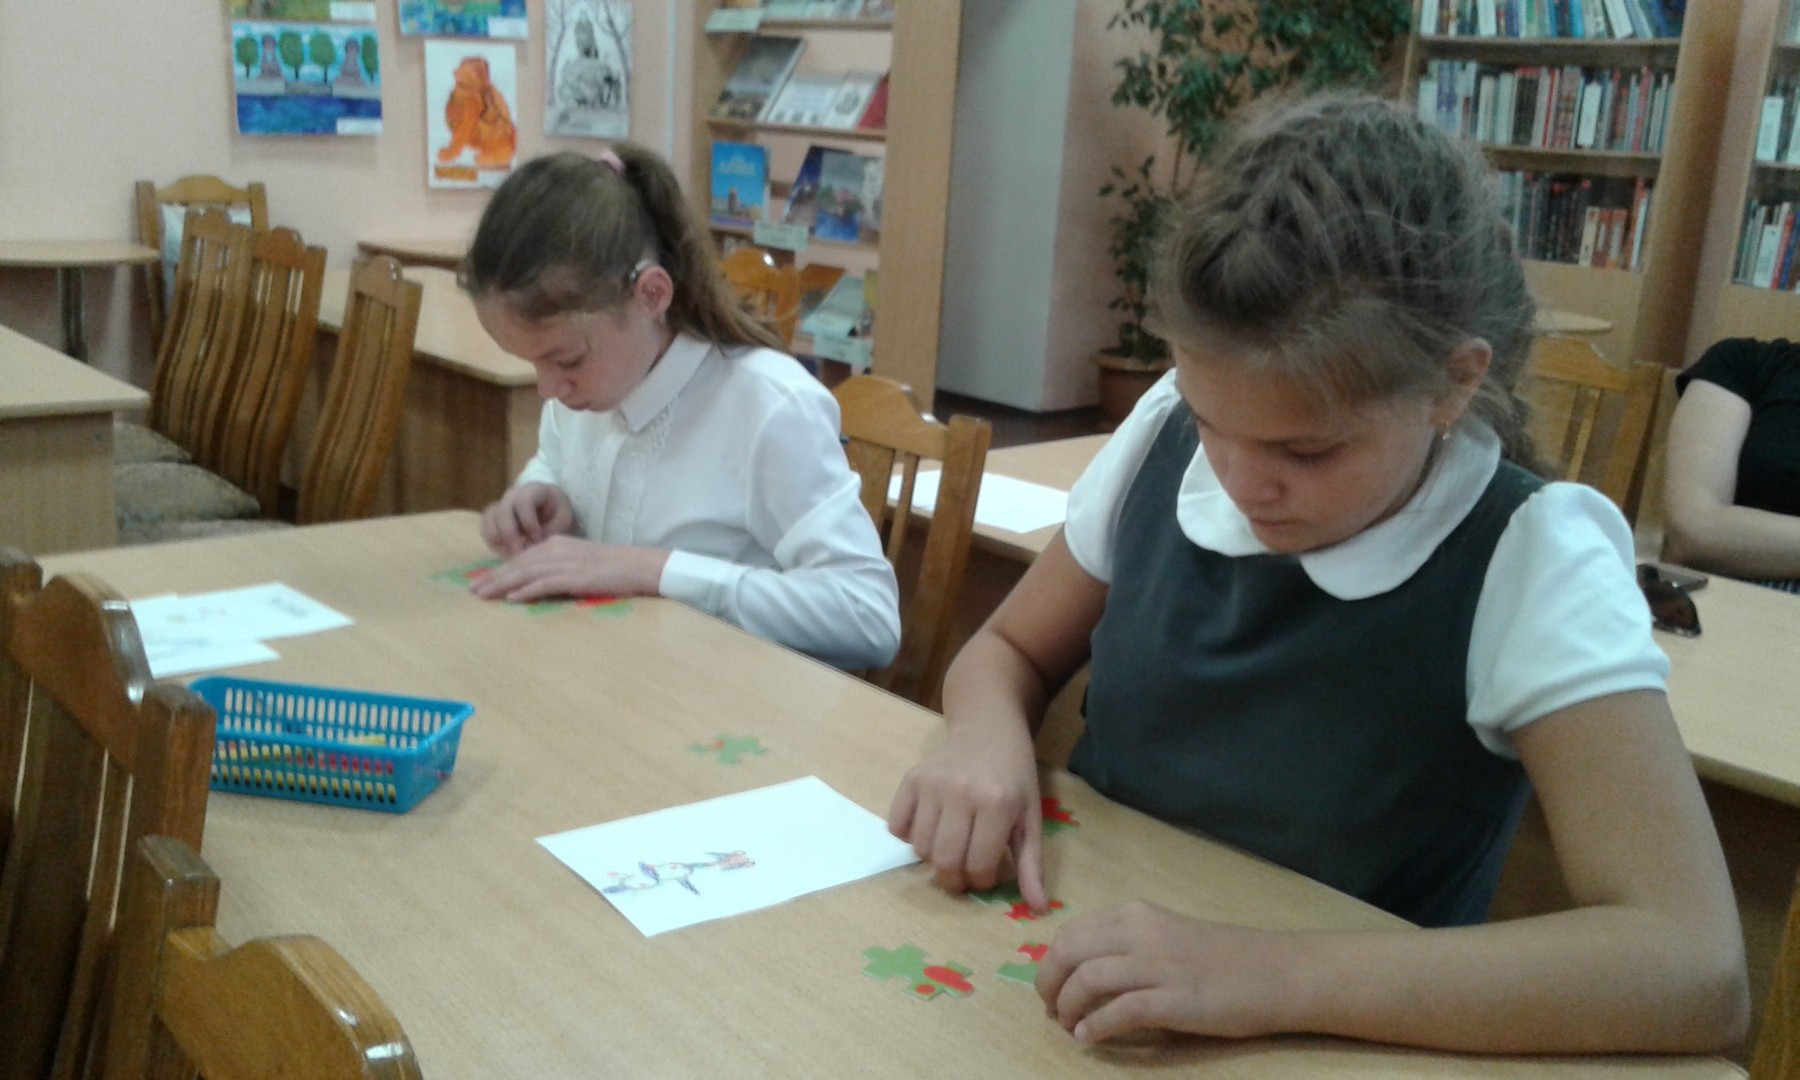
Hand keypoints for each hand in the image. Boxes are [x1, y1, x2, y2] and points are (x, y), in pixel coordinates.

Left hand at [469, 535, 668, 602]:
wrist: (637, 565)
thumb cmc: (612, 567)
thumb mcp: (579, 561)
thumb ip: (557, 567)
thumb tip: (537, 582)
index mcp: (556, 544)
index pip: (521, 557)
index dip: (500, 570)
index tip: (483, 581)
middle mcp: (556, 549)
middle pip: (518, 564)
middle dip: (494, 578)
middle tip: (474, 591)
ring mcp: (565, 563)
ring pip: (526, 573)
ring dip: (503, 585)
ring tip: (484, 595)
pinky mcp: (575, 577)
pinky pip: (545, 583)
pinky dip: (527, 590)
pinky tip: (513, 598)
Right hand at [481, 483, 574, 555]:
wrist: (548, 506)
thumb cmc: (557, 512)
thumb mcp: (563, 519)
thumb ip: (551, 530)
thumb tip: (532, 545)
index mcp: (533, 490)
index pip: (524, 502)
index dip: (528, 522)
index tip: (537, 539)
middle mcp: (512, 495)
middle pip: (503, 511)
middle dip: (510, 534)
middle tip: (519, 553)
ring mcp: (500, 504)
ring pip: (490, 518)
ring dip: (498, 538)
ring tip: (512, 554)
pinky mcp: (492, 517)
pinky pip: (485, 527)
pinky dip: (492, 541)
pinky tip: (505, 551)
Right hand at [885, 718, 1046, 909]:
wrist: (988, 731)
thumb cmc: (1014, 778)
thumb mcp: (1030, 818)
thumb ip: (1031, 864)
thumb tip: (1038, 908)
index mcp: (996, 804)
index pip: (978, 865)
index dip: (982, 880)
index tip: (987, 873)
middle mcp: (960, 792)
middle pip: (944, 861)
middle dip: (953, 878)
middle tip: (963, 871)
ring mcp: (931, 784)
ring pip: (919, 848)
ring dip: (933, 858)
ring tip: (951, 846)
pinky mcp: (911, 779)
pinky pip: (897, 826)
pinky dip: (908, 837)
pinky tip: (929, 828)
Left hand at [1037, 901, 1292, 1042]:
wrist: (1276, 973)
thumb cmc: (1222, 959)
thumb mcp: (1166, 937)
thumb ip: (1127, 946)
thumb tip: (1080, 974)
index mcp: (1136, 914)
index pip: (1071, 931)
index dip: (1051, 962)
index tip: (1051, 986)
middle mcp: (1142, 932)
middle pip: (1069, 951)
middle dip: (1049, 983)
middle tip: (1051, 1009)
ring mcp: (1159, 965)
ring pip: (1087, 978)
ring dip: (1068, 1007)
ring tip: (1069, 1026)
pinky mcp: (1175, 999)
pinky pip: (1120, 1010)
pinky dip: (1096, 1026)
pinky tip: (1089, 1039)